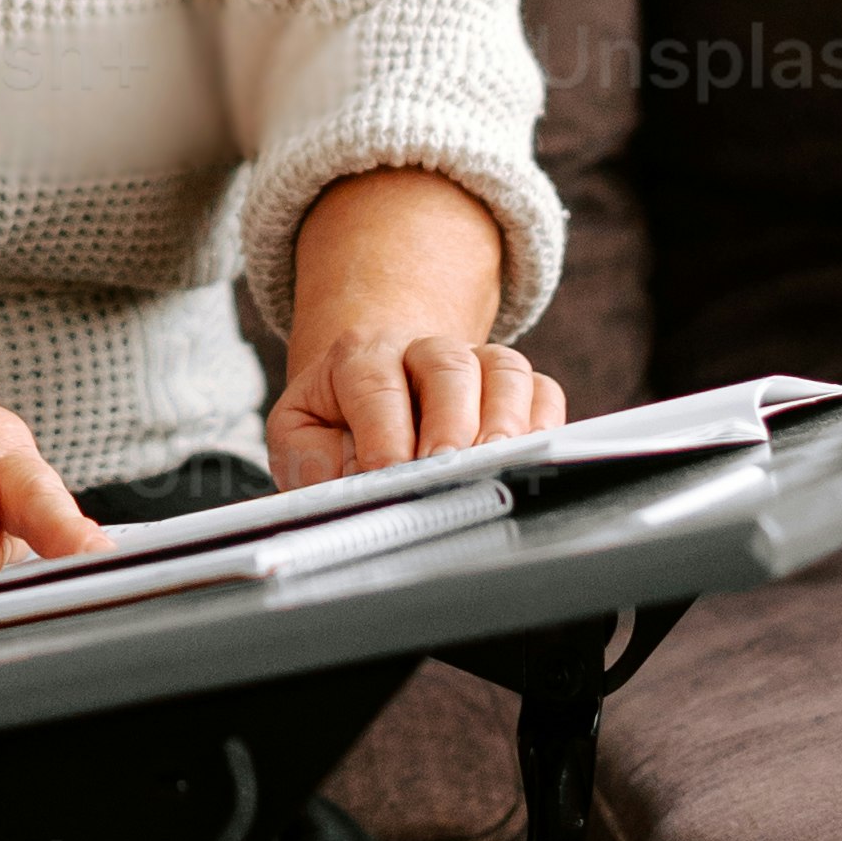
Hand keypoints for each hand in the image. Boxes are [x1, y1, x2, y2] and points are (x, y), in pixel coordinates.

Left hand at [268, 323, 568, 485]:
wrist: (365, 389)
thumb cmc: (334, 421)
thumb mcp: (300, 435)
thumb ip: (314, 460)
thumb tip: (354, 490)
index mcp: (360, 356)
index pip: (374, 384)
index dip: (383, 432)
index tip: (386, 474)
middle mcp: (421, 350)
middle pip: (447, 366)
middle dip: (450, 421)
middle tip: (445, 469)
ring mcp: (474, 360)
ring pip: (503, 371)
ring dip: (504, 422)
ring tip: (494, 467)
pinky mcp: (513, 384)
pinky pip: (541, 390)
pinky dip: (541, 423)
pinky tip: (527, 460)